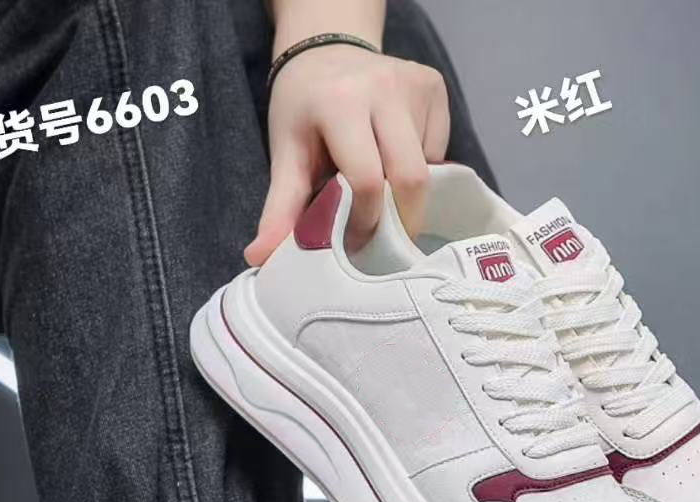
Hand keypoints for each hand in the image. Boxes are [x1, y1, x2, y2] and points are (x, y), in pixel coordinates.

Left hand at [244, 45, 449, 264]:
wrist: (326, 46)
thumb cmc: (303, 109)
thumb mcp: (287, 154)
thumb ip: (280, 208)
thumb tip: (261, 258)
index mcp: (340, 103)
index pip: (368, 181)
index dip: (366, 221)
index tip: (357, 240)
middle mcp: (383, 87)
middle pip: (411, 178)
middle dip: (401, 218)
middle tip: (386, 232)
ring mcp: (414, 83)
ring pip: (429, 167)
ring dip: (410, 193)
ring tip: (388, 191)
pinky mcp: (434, 85)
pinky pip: (439, 149)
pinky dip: (423, 167)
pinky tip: (398, 157)